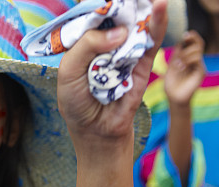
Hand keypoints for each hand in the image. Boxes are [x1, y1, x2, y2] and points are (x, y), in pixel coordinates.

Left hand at [57, 0, 167, 148]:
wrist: (96, 131)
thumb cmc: (76, 103)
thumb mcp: (69, 72)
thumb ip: (87, 46)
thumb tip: (119, 31)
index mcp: (83, 47)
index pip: (91, 21)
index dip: (98, 10)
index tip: (102, 1)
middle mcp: (104, 48)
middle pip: (113, 20)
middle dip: (117, 9)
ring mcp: (124, 55)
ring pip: (133, 28)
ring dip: (138, 11)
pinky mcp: (142, 65)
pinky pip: (150, 42)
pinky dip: (155, 24)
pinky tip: (158, 8)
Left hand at [164, 30, 205, 107]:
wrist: (174, 98)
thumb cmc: (171, 84)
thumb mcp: (171, 67)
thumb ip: (176, 55)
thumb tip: (180, 42)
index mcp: (188, 58)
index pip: (194, 43)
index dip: (192, 36)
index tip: (184, 34)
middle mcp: (196, 61)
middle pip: (199, 43)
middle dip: (189, 43)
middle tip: (179, 50)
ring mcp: (199, 66)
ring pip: (197, 50)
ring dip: (185, 55)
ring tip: (177, 65)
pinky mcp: (201, 72)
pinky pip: (198, 59)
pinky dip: (187, 61)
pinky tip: (180, 67)